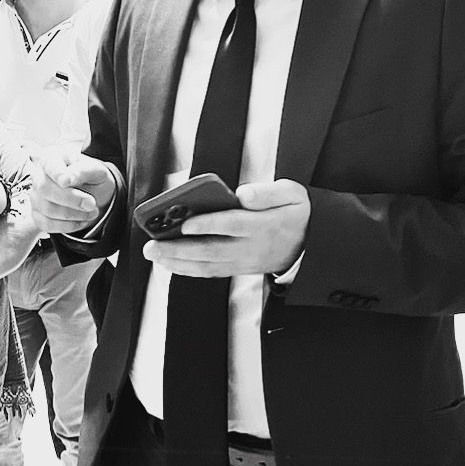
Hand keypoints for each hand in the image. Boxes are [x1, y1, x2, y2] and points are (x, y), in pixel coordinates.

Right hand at [31, 144, 116, 232]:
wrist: (93, 193)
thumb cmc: (92, 177)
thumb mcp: (96, 170)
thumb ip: (83, 170)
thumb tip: (68, 178)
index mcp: (52, 157)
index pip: (49, 164)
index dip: (57, 173)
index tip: (67, 182)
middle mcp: (38, 175)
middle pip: (45, 188)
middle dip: (72, 199)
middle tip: (92, 204)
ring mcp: (35, 196)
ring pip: (47, 209)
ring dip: (74, 214)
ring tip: (92, 211)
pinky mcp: (37, 214)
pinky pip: (47, 224)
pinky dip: (68, 226)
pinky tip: (81, 220)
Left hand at [142, 179, 309, 276]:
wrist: (311, 244)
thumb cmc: (296, 213)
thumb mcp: (293, 194)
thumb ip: (269, 193)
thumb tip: (243, 194)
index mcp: (263, 225)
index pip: (232, 225)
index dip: (209, 224)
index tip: (186, 222)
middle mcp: (251, 247)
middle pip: (212, 250)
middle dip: (179, 249)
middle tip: (153, 245)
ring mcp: (244, 262)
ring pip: (208, 266)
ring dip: (178, 262)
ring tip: (154, 254)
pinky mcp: (239, 269)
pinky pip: (211, 272)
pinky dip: (188, 270)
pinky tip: (170, 263)